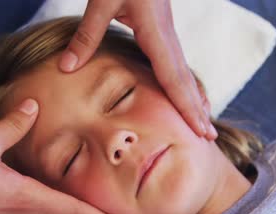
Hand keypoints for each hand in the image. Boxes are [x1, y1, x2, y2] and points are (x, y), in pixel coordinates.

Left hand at [59, 0, 217, 139]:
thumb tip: (66, 67)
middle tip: (209, 137)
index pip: (174, 78)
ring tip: (204, 123)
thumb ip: (87, 35)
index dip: (186, 106)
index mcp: (155, 33)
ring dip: (195, 99)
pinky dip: (185, 85)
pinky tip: (186, 95)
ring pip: (185, 73)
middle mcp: (167, 37)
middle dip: (198, 110)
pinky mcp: (161, 32)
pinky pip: (177, 65)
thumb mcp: (102, 0)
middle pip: (186, 80)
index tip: (199, 129)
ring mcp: (167, 35)